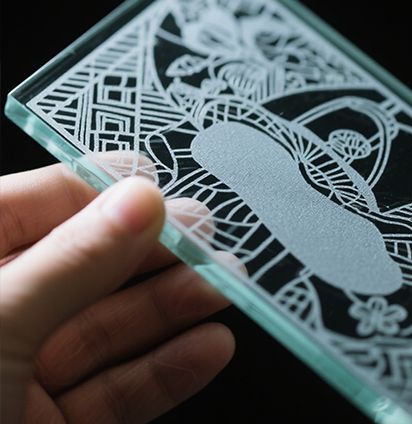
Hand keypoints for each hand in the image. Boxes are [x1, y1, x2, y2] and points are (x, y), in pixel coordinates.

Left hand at [0, 164, 235, 423]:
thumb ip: (70, 261)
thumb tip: (138, 200)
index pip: (25, 209)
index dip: (89, 190)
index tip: (151, 180)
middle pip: (78, 272)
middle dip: (148, 253)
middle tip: (203, 234)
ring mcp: (18, 378)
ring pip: (106, 331)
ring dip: (171, 308)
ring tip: (224, 285)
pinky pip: (115, 393)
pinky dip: (166, 371)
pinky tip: (208, 345)